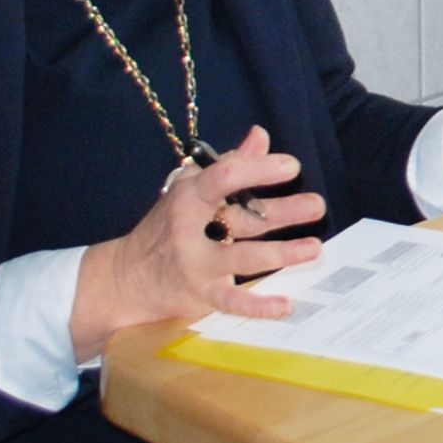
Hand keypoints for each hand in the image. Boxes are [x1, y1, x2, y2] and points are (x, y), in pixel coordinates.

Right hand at [71, 126, 323, 353]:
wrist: (123, 278)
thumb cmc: (165, 228)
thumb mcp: (190, 191)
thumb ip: (228, 166)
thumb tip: (260, 136)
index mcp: (189, 196)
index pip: (224, 176)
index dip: (259, 169)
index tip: (292, 166)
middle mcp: (191, 229)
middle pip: (242, 218)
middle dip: (283, 211)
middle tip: (318, 205)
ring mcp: (195, 263)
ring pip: (243, 258)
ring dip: (281, 253)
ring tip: (314, 248)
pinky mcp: (199, 293)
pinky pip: (232, 301)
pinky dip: (258, 306)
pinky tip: (285, 304)